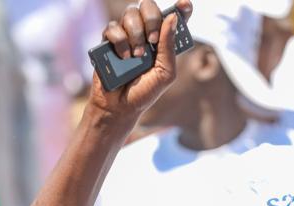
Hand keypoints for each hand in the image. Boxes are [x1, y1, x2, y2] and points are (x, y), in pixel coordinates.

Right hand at [88, 0, 193, 119]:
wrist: (120, 107)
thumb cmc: (145, 92)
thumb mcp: (165, 74)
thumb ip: (169, 47)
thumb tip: (171, 18)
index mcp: (162, 41)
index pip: (173, 17)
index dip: (180, 8)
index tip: (184, 4)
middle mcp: (144, 33)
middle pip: (148, 6)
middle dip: (151, 19)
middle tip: (152, 40)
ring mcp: (126, 35)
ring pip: (130, 13)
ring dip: (135, 34)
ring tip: (136, 56)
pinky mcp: (108, 41)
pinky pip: (112, 27)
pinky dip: (119, 41)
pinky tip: (123, 58)